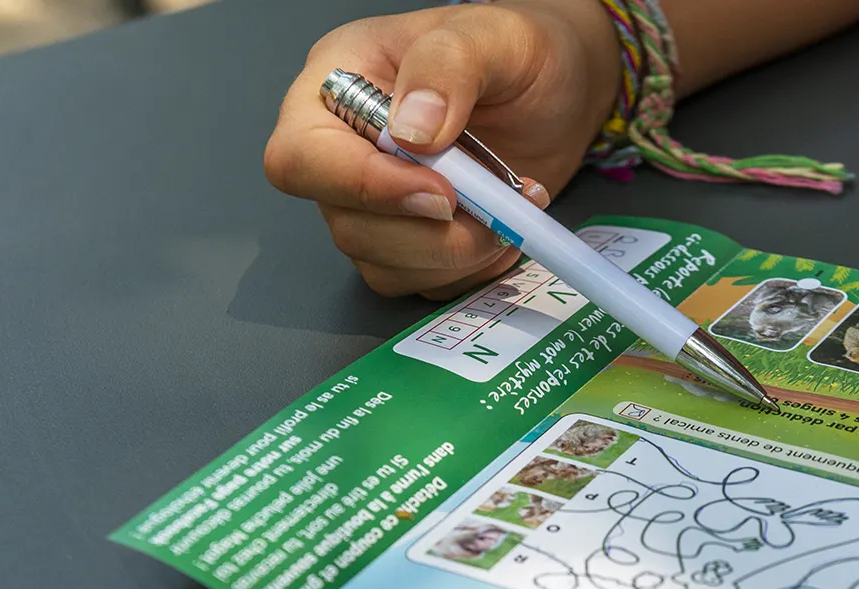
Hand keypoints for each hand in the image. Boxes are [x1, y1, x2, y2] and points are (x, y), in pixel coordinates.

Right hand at [263, 1, 619, 298]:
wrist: (557, 92)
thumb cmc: (515, 53)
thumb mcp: (491, 34)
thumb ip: (447, 67)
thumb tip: (411, 131)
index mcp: (336, 84)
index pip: (301, 157)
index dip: (362, 186)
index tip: (439, 192)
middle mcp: (342, 150)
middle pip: (345, 224)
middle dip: (427, 232)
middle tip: (496, 206)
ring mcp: (373, 205)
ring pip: (383, 265)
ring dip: (456, 254)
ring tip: (512, 210)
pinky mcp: (410, 243)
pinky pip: (422, 283)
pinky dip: (471, 270)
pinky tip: (504, 232)